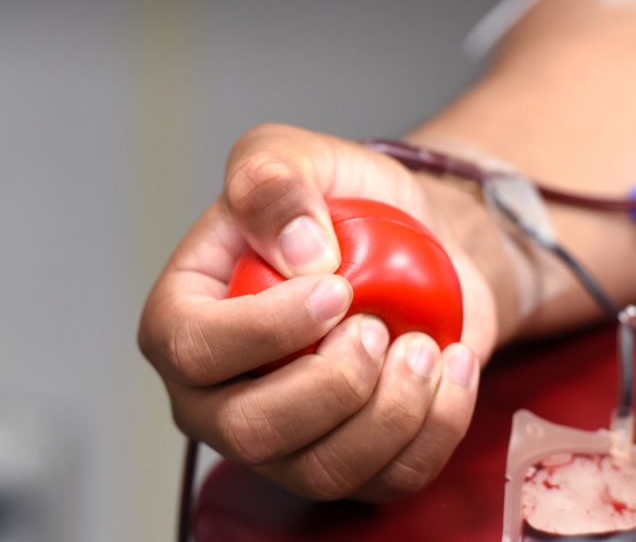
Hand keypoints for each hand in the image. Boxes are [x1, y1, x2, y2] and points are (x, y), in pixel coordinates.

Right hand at [138, 123, 499, 500]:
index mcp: (184, 319)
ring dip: (390, 411)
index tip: (337, 288)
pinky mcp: (348, 460)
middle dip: (332, 383)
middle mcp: (219, 393)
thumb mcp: (297, 155)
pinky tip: (452, 370)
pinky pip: (385, 480)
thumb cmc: (346, 204)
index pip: (191, 350)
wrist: (416, 244)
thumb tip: (297, 255)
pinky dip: (434, 429)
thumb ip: (271, 179)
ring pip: (321, 469)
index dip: (265, 329)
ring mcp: (285, 438)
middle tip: (379, 327)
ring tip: (422, 347)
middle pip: (250, 431)